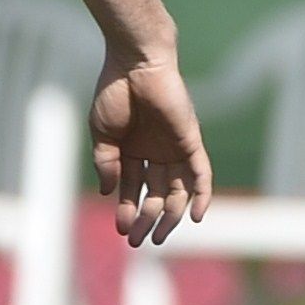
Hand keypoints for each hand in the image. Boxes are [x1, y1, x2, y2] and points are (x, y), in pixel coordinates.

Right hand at [87, 54, 211, 247]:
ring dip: (170, 215)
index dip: (127, 209)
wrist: (134, 63)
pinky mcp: (190, 141)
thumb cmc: (115, 92)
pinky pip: (201, 173)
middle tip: (137, 241)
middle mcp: (155, 152)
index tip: (121, 229)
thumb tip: (109, 193)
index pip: (132, 188)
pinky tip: (196, 217)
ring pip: (178, 190)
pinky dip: (202, 194)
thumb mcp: (103, 134)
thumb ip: (107, 163)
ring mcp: (174, 148)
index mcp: (132, 150)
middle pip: (156, 194)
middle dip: (146, 218)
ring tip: (159, 236)